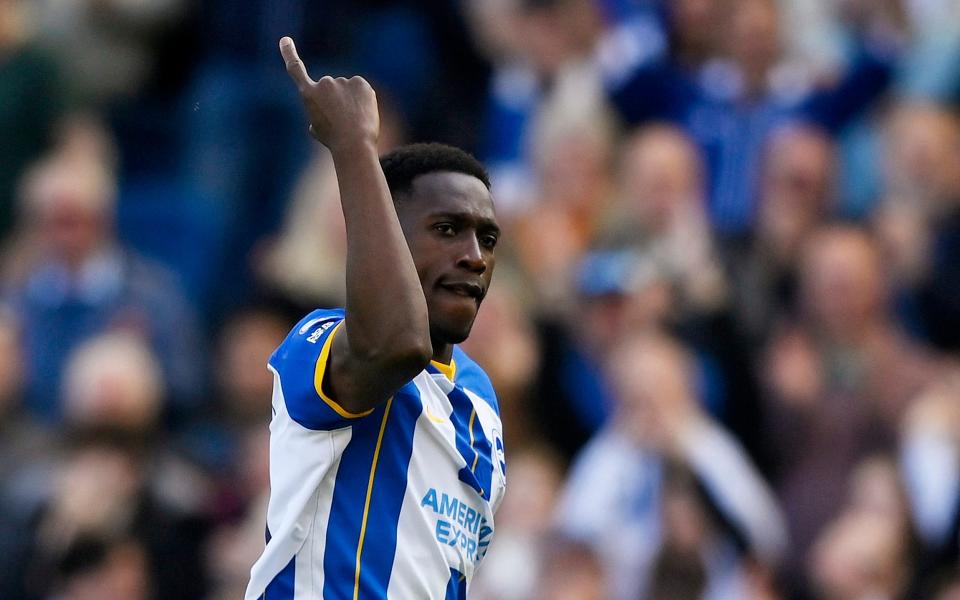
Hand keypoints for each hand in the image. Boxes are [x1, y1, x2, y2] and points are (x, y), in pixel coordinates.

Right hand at [279, 37, 379, 151]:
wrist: (354, 144)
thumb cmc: (334, 140)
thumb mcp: (318, 129)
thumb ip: (318, 114)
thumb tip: (325, 112)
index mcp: (309, 94)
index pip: (296, 69)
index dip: (289, 53)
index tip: (285, 40)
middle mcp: (324, 83)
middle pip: (330, 88)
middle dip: (336, 100)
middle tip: (341, 120)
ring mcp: (343, 81)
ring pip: (347, 89)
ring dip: (350, 100)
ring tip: (353, 120)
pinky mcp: (360, 82)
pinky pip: (361, 89)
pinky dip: (363, 98)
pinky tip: (363, 113)